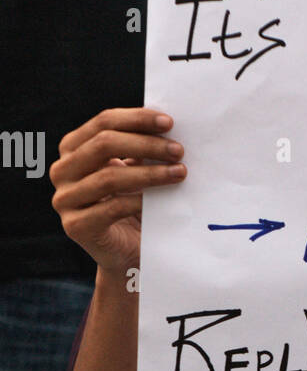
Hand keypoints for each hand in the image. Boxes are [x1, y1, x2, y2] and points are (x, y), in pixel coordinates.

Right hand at [49, 108, 185, 278]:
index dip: (136, 119)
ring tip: (179, 172)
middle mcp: (62, 171)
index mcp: (73, 149)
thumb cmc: (133, 203)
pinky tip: (163, 199)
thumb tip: (167, 126)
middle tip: (178, 150)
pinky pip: (112, 208)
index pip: (103, 122)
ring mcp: (65, 199)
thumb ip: (140, 148)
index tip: (169, 122)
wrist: (126, 251)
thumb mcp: (134, 170)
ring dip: (150, 173)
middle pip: (103, 145)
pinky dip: (140, 200)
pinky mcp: (76, 226)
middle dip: (146, 144)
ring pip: (109, 178)